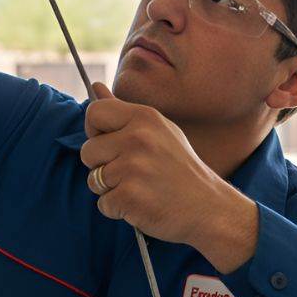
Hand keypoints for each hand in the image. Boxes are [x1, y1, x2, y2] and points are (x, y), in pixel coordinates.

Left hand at [81, 82, 258, 272]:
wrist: (209, 208)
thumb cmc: (179, 169)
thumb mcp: (158, 131)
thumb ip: (122, 111)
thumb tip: (94, 87)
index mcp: (145, 117)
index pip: (95, 112)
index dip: (96, 131)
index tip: (113, 144)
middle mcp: (138, 138)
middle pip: (88, 150)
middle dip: (102, 165)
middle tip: (134, 172)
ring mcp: (133, 167)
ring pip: (93, 179)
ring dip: (111, 189)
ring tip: (141, 187)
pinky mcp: (129, 196)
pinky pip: (103, 203)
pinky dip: (118, 209)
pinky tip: (143, 204)